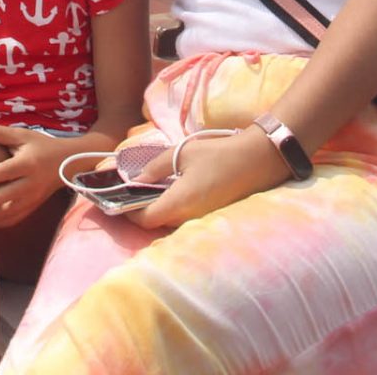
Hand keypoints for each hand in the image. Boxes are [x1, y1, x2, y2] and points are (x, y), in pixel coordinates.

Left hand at [0, 119, 81, 228]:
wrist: (67, 163)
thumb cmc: (41, 146)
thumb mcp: (22, 136)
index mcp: (28, 163)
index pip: (8, 170)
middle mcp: (31, 183)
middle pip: (10, 195)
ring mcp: (33, 198)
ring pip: (12, 211)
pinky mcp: (32, 207)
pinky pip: (16, 219)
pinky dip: (0, 223)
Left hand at [125, 128, 291, 229]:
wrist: (258, 159)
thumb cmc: (218, 153)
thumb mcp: (182, 153)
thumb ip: (155, 167)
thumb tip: (136, 180)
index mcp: (179, 204)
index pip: (144, 220)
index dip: (128, 212)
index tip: (118, 199)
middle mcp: (189, 218)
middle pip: (157, 223)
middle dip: (141, 210)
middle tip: (132, 192)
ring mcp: (202, 220)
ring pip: (171, 221)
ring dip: (158, 209)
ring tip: (151, 189)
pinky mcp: (212, 216)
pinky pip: (185, 218)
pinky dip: (174, 208)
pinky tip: (174, 191)